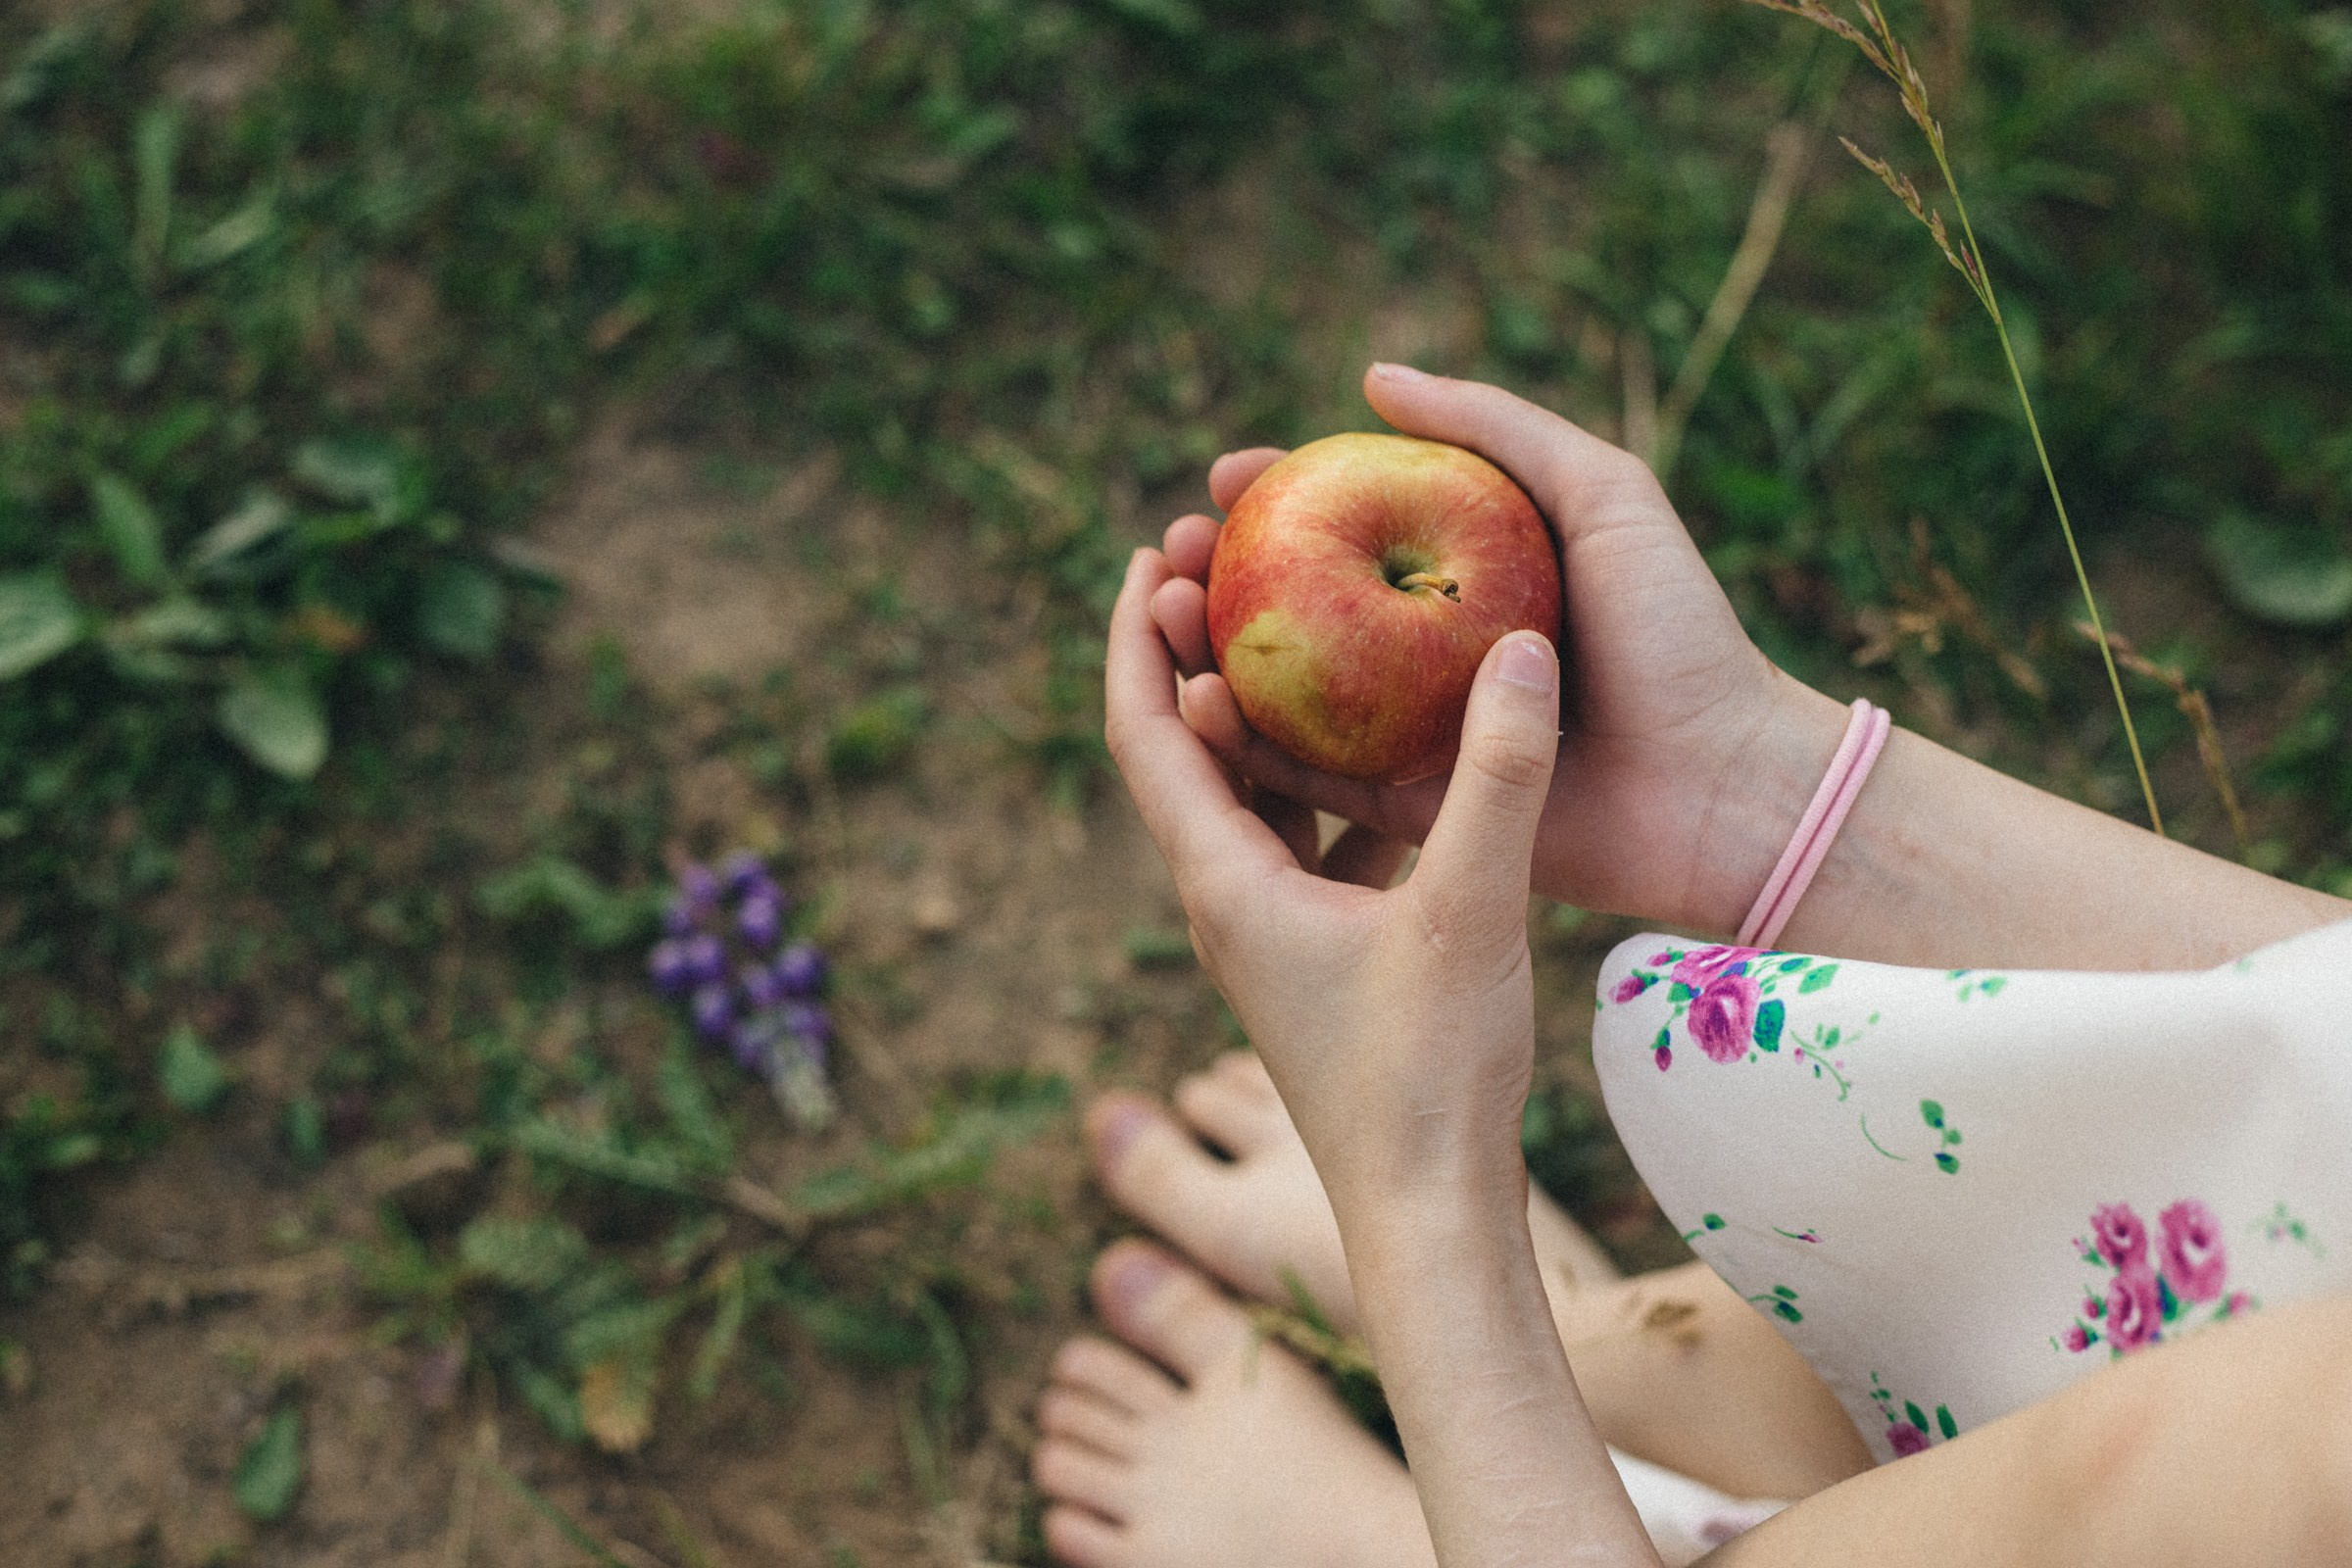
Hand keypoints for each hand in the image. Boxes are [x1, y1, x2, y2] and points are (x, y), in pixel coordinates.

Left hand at [1105, 545, 1560, 1214]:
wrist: (1428, 1211)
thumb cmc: (1429, 1074)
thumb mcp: (1472, 908)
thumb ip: (1497, 778)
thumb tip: (1523, 647)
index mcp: (1223, 883)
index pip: (1145, 731)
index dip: (1135, 637)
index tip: (1153, 551)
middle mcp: (1224, 902)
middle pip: (1184, 751)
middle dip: (1195, 653)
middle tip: (1225, 563)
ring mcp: (1267, 932)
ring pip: (1246, 797)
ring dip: (1263, 717)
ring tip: (1307, 633)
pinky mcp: (1315, 956)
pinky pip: (1302, 841)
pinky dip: (1327, 782)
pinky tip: (1395, 752)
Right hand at [1151, 362, 1838, 935]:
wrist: (1723, 784)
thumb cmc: (1677, 631)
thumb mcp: (1599, 492)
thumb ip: (1494, 427)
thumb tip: (1372, 376)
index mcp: (1468, 582)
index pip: (1349, 527)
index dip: (1279, 502)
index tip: (1219, 480)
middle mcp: (1430, 660)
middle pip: (1299, 611)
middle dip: (1221, 581)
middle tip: (1170, 554)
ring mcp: (1416, 740)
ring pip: (1287, 696)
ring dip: (1212, 656)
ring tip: (1161, 616)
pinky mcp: (1415, 816)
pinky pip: (1315, 782)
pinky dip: (1248, 747)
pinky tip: (1194, 702)